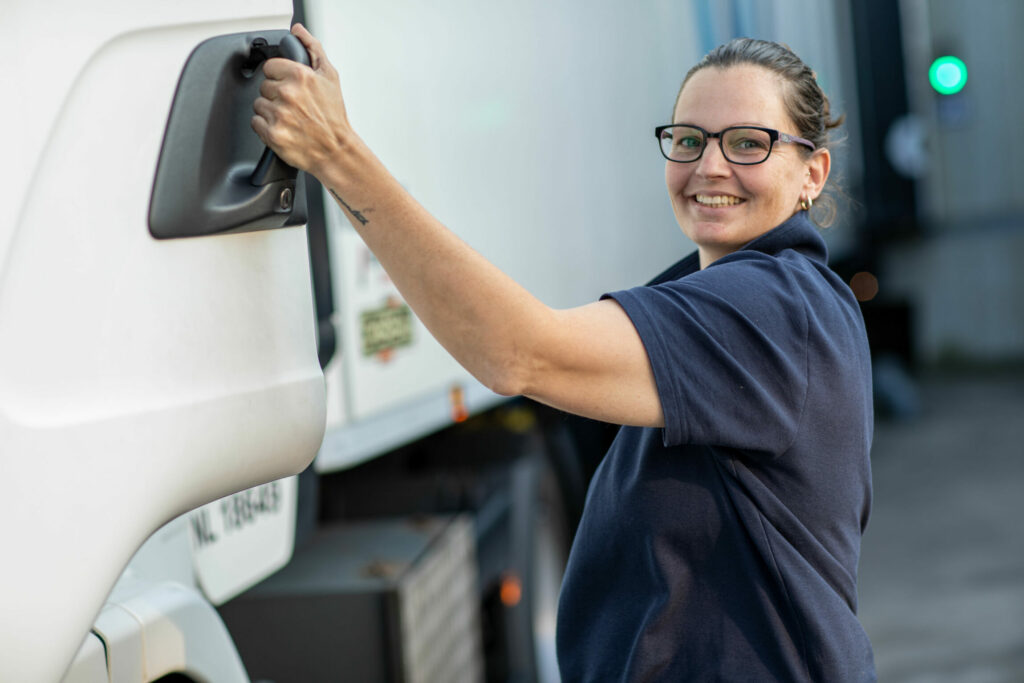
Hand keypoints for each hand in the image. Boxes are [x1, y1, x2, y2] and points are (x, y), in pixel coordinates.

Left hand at [251, 23, 350, 178]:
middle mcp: (288, 94)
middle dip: (276, 95)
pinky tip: (283, 128)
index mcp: (300, 76)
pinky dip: (266, 127)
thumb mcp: (330, 77)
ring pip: (259, 105)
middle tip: (294, 106)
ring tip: (289, 119)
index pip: (270, 67)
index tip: (291, 88)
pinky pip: (256, 123)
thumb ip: (313, 49)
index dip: (280, 77)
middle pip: (264, 87)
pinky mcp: (272, 134)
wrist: (336, 151)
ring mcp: (279, 114)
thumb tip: (298, 31)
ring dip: (271, 112)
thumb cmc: (334, 116)